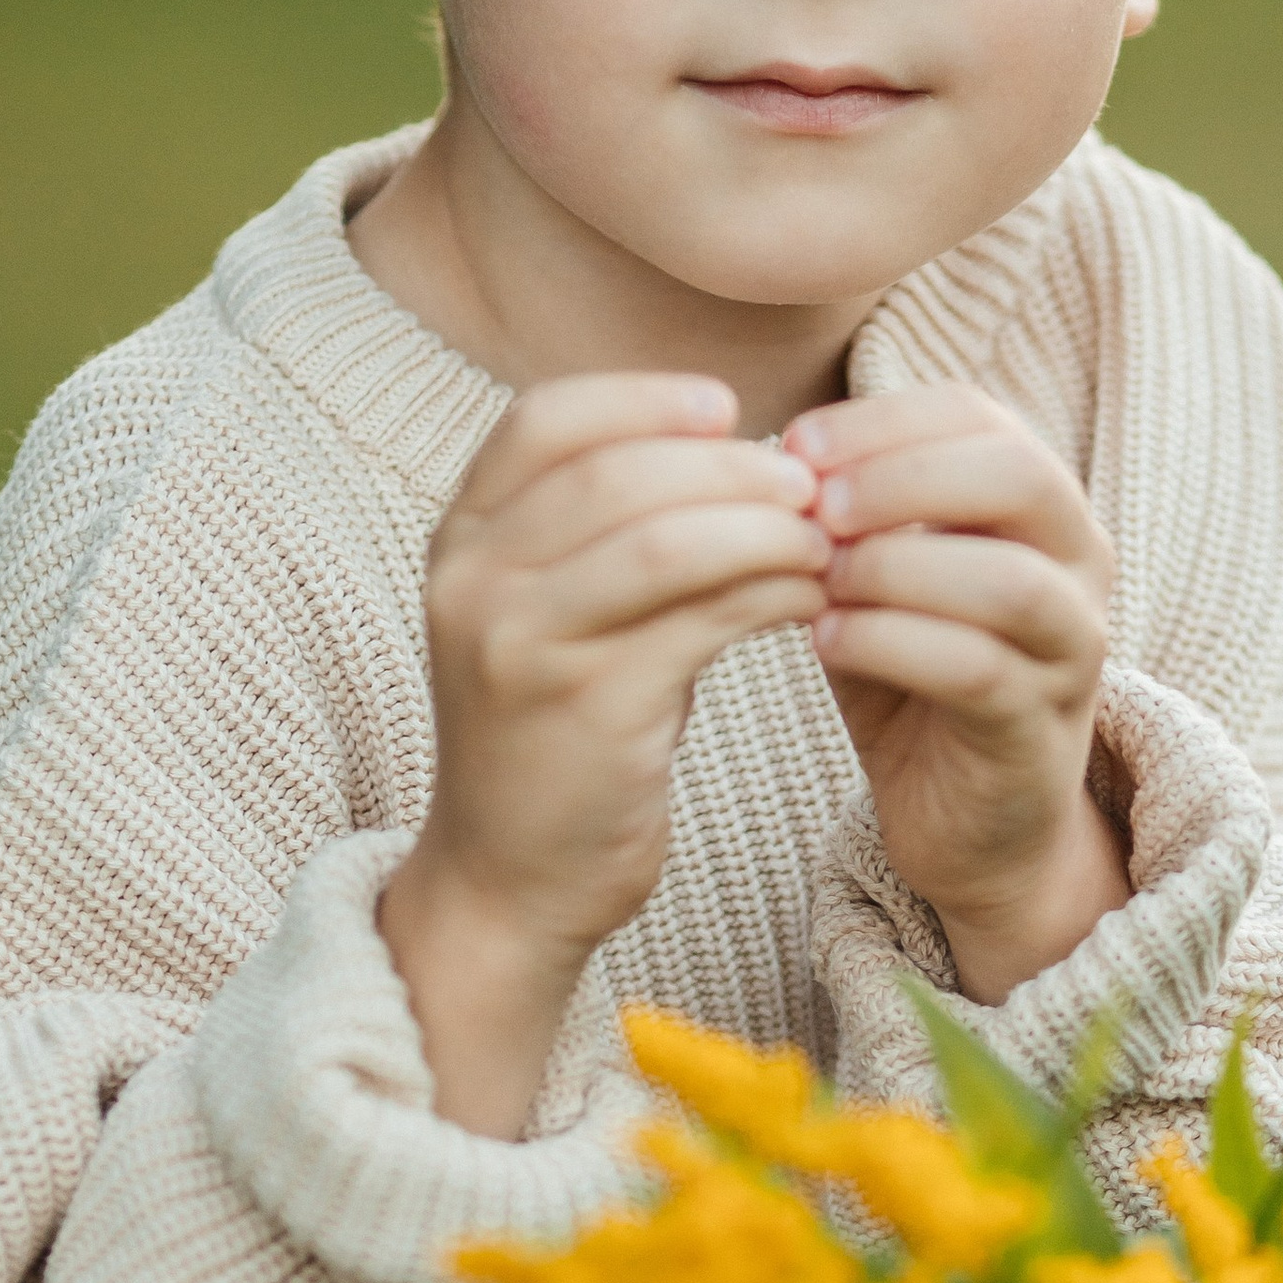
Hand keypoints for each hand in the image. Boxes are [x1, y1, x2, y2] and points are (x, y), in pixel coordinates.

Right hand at [380, 373, 827, 1132]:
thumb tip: (736, 448)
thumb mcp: (555, 613)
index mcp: (459, 540)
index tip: (727, 412)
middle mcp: (473, 581)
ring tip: (823, 537)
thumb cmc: (555, 736)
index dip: (643, 400)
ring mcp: (521, 644)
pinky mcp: (587, 709)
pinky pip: (702, 619)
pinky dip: (770, 591)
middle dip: (731, 466)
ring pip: (667, 537)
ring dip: (764, 526)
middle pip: (619, 470)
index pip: (546, 418)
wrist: (508, 883)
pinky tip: (811, 596)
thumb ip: (609, 531)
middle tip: (808, 483)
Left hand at [786, 382, 1128, 1003]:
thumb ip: (846, 521)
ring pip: (1009, 580)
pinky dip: (893, 643)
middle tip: (814, 502)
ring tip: (818, 578)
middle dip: (902, 477)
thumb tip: (775, 460)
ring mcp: (1072, 649)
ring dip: (898, 566)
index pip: (979, 416)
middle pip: (1018, 474)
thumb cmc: (914, 677)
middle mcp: (1079, 563)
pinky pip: (978, 670)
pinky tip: (827, 641)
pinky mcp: (1040, 729)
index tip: (796, 446)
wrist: (969, 821)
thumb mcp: (875, 578)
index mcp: (1037, 504)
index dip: (885, 419)